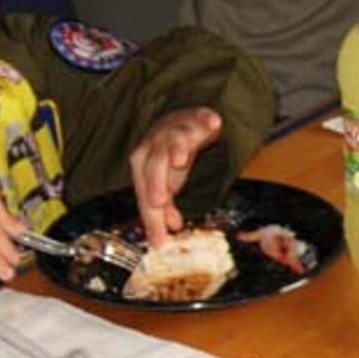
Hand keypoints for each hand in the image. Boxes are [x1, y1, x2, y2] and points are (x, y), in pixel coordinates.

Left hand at [131, 106, 221, 247]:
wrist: (180, 123)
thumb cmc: (169, 157)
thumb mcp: (165, 185)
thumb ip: (164, 210)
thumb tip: (164, 238)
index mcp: (143, 164)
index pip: (144, 193)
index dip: (150, 217)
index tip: (159, 239)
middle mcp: (155, 146)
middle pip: (153, 166)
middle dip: (156, 183)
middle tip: (160, 202)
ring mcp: (176, 130)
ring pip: (173, 140)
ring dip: (176, 149)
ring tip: (180, 159)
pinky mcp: (196, 118)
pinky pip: (201, 118)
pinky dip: (207, 120)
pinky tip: (214, 123)